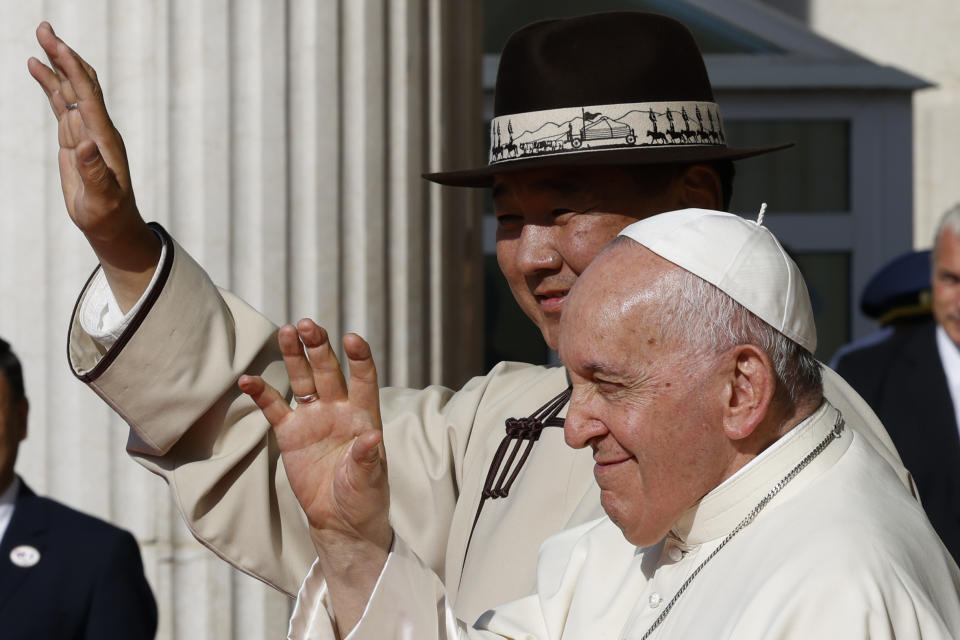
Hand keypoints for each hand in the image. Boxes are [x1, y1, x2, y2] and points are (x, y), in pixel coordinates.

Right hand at [28, 22, 159, 311]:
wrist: (112, 223)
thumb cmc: (108, 213)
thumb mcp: (102, 198)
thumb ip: (95, 173)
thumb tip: (85, 145)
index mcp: (103, 138)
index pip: (88, 96)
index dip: (73, 70)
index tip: (57, 46)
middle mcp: (97, 128)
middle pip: (80, 83)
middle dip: (63, 55)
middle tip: (44, 27)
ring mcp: (85, 129)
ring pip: (70, 88)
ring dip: (56, 62)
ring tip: (41, 35)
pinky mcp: (74, 136)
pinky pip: (61, 101)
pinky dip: (49, 82)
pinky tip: (35, 65)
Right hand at [238, 319, 391, 552]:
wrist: (340, 521)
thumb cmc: (363, 498)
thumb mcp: (369, 480)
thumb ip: (367, 458)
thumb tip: (373, 437)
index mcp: (364, 415)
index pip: (363, 379)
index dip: (359, 358)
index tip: (351, 339)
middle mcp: (339, 409)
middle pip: (328, 370)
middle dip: (318, 347)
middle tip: (307, 326)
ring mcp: (313, 418)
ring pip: (302, 379)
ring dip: (293, 356)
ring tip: (285, 331)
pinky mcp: (290, 433)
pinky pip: (274, 407)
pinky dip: (261, 393)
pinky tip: (247, 379)